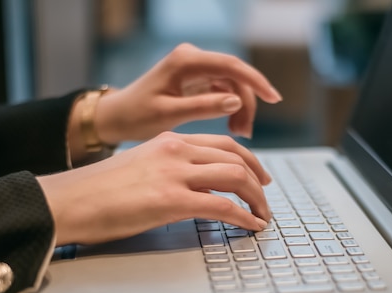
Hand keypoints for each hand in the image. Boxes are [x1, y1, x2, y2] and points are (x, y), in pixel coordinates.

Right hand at [38, 132, 271, 245]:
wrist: (67, 200)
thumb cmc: (96, 191)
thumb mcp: (138, 167)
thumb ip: (168, 170)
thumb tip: (191, 188)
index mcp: (169, 141)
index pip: (222, 144)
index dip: (249, 160)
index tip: (260, 176)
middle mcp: (176, 151)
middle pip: (236, 158)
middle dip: (259, 181)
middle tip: (266, 199)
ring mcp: (174, 174)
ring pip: (235, 178)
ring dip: (256, 199)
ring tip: (263, 216)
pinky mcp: (170, 200)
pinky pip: (222, 206)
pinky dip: (244, 217)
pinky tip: (251, 227)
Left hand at [95, 43, 281, 143]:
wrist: (118, 117)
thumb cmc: (137, 116)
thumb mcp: (169, 115)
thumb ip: (203, 107)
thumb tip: (236, 101)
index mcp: (185, 61)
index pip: (230, 66)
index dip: (256, 81)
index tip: (273, 99)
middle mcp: (193, 59)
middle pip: (235, 77)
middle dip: (246, 104)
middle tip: (246, 134)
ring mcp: (196, 68)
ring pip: (232, 85)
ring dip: (240, 109)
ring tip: (239, 135)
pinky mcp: (197, 80)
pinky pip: (223, 91)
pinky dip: (230, 109)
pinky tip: (231, 128)